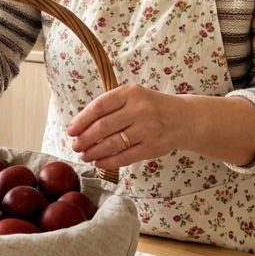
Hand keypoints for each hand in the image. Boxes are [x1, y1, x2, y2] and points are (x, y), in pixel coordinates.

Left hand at [65, 83, 189, 169]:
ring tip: (84, 155)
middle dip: (84, 139)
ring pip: (112, 144)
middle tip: (75, 145)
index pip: (99, 107)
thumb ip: (110, 106)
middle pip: (103, 127)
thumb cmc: (150, 106)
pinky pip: (125, 157)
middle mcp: (139, 110)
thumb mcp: (133, 96)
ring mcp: (146, 129)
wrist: (183, 118)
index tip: (71, 130)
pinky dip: (108, 161)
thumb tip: (80, 125)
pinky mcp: (152, 148)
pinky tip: (98, 162)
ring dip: (94, 152)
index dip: (81, 120)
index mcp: (130, 93)